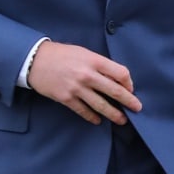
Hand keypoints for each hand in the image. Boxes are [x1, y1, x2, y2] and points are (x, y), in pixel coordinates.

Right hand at [27, 40, 141, 124]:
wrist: (35, 60)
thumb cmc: (62, 54)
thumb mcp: (84, 53)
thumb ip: (99, 64)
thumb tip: (115, 78)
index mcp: (94, 60)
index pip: (120, 73)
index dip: (128, 82)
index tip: (130, 88)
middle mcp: (87, 75)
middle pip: (114, 91)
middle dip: (128, 101)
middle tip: (137, 108)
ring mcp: (77, 88)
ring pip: (101, 105)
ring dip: (114, 114)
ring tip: (122, 120)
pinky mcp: (66, 98)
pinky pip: (84, 111)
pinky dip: (92, 117)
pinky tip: (98, 121)